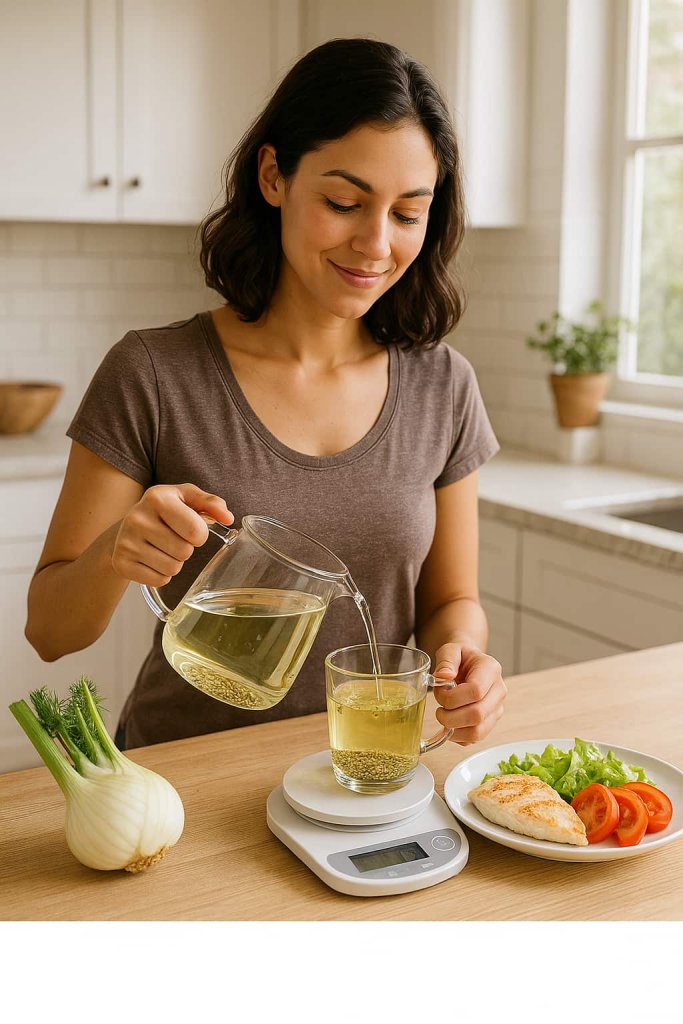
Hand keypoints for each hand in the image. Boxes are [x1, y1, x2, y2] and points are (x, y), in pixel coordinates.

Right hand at [112, 483, 233, 585]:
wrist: (125, 528)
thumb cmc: (163, 511)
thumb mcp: (185, 498)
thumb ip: (211, 503)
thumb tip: (228, 518)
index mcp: (157, 498)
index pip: (195, 530)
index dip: (200, 535)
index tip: (191, 529)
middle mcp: (137, 518)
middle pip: (184, 552)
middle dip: (185, 549)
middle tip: (173, 539)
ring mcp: (126, 542)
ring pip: (172, 568)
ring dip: (174, 562)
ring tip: (162, 548)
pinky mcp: (121, 563)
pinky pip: (159, 580)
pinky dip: (161, 574)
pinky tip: (152, 559)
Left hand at [432, 642, 506, 745]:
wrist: (469, 664)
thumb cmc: (460, 657)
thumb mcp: (450, 649)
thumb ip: (446, 660)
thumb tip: (444, 677)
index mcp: (491, 669)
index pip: (476, 690)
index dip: (452, 697)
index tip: (440, 692)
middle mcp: (499, 691)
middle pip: (477, 714)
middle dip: (450, 716)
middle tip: (439, 709)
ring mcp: (496, 709)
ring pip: (477, 732)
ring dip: (453, 729)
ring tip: (444, 717)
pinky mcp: (490, 722)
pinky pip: (474, 738)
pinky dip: (458, 736)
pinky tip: (450, 724)